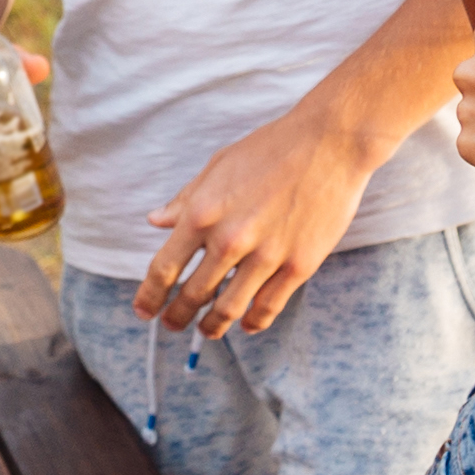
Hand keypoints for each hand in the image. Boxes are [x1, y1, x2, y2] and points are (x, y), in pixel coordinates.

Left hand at [134, 99, 385, 337]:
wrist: (331, 143)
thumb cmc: (272, 148)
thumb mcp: (218, 165)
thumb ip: (186, 198)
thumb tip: (156, 220)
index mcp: (202, 212)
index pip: (164, 267)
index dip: (150, 295)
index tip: (143, 310)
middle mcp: (230, 239)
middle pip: (193, 294)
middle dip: (177, 316)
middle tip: (173, 325)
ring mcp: (266, 255)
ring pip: (229, 308)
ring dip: (212, 326)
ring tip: (206, 332)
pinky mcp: (299, 265)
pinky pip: (269, 306)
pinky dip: (253, 322)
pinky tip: (246, 324)